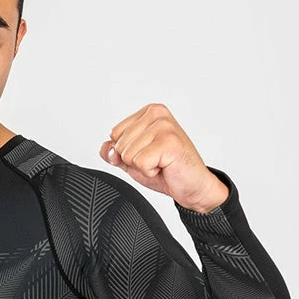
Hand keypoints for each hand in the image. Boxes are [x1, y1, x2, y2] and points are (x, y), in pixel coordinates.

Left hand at [100, 104, 228, 211]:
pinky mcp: (169, 141)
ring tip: (161, 163)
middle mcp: (157, 114)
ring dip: (143, 166)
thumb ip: (115, 153)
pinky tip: (165, 167)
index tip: (148, 154)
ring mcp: (164, 126)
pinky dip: (150, 172)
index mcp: (148, 112)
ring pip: (129, 154)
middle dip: (135, 160)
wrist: (191, 186)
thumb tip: (107, 148)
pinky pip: (140, 163)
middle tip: (156, 160)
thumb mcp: (133, 161)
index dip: (128, 152)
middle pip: (120, 144)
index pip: (115, 134)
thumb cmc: (167, 170)